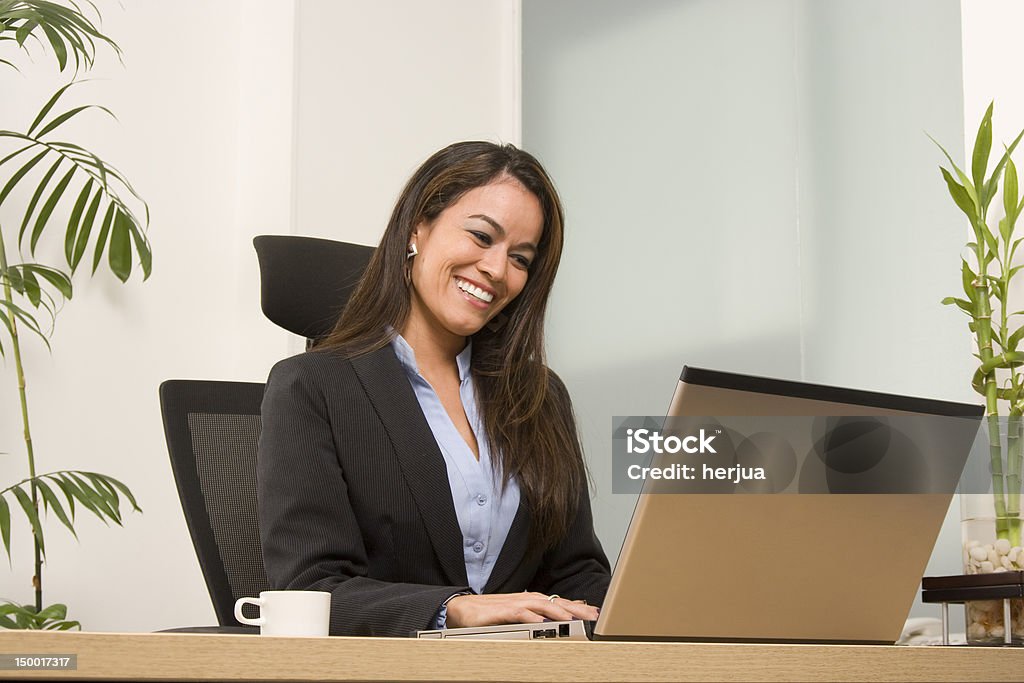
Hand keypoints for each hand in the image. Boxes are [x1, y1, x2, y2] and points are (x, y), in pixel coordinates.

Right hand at [444, 592, 598, 627]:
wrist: (463, 609)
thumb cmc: (490, 613)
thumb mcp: (516, 615)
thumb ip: (534, 616)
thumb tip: (553, 621)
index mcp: (531, 601)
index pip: (559, 602)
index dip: (578, 607)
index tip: (596, 612)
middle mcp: (526, 600)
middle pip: (556, 602)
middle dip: (576, 609)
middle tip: (594, 615)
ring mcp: (514, 605)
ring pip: (541, 605)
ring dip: (559, 611)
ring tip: (575, 618)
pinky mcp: (502, 612)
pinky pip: (520, 614)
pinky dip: (532, 617)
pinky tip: (543, 622)